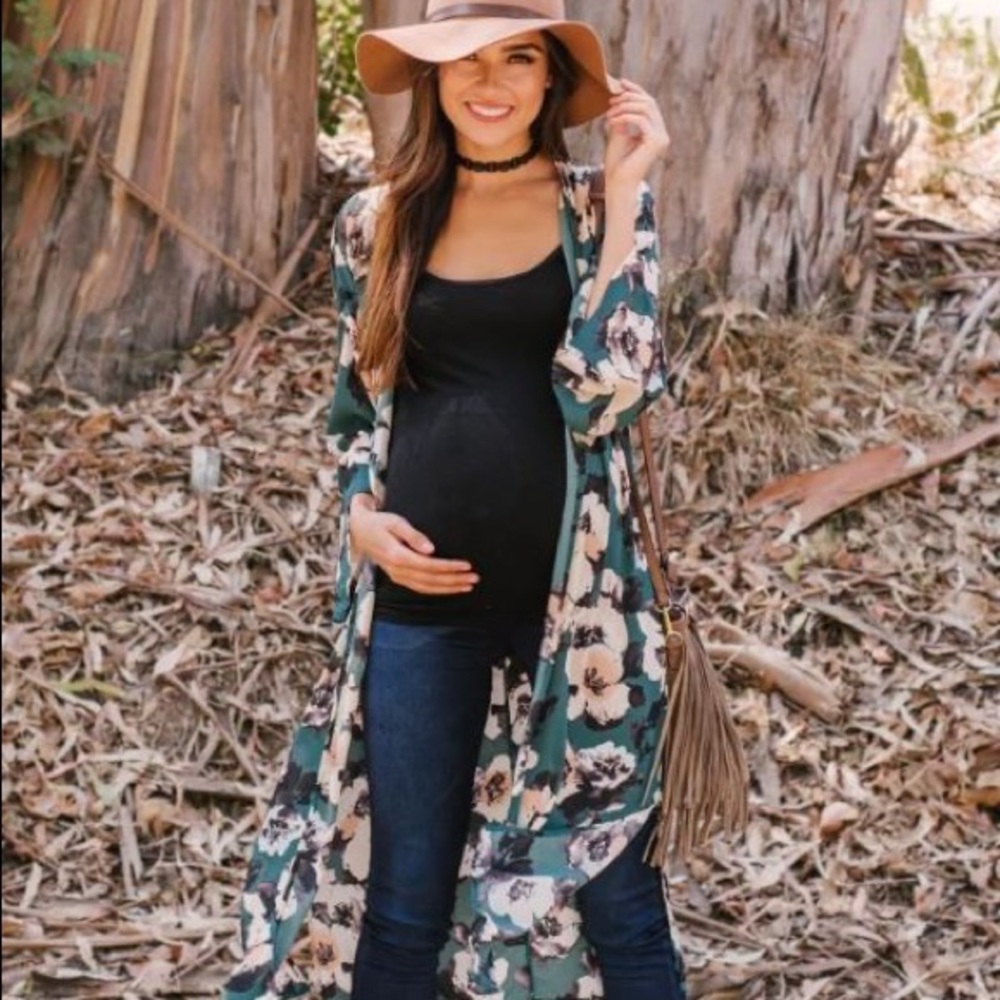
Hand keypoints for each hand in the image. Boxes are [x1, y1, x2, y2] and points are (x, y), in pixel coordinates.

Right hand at [349, 494, 478, 595]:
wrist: (359, 531)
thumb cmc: (380, 522)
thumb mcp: (395, 522)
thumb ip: (413, 535)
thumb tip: (431, 549)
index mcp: (397, 556)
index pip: (429, 566)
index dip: (449, 567)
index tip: (467, 565)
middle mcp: (397, 570)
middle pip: (431, 580)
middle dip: (454, 580)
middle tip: (475, 578)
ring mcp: (397, 576)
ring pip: (427, 588)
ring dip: (449, 588)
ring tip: (468, 586)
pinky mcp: (399, 578)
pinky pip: (421, 588)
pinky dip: (438, 590)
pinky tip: (452, 589)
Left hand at [604, 79, 670, 191]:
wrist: (617, 184)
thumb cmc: (616, 163)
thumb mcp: (618, 133)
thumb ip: (623, 115)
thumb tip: (620, 94)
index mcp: (655, 131)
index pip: (649, 104)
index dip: (636, 90)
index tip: (620, 82)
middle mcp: (662, 134)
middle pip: (649, 102)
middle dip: (628, 97)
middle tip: (611, 100)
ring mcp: (661, 138)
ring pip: (646, 108)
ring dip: (624, 107)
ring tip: (609, 114)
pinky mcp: (655, 142)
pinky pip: (641, 120)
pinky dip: (625, 117)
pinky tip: (612, 122)